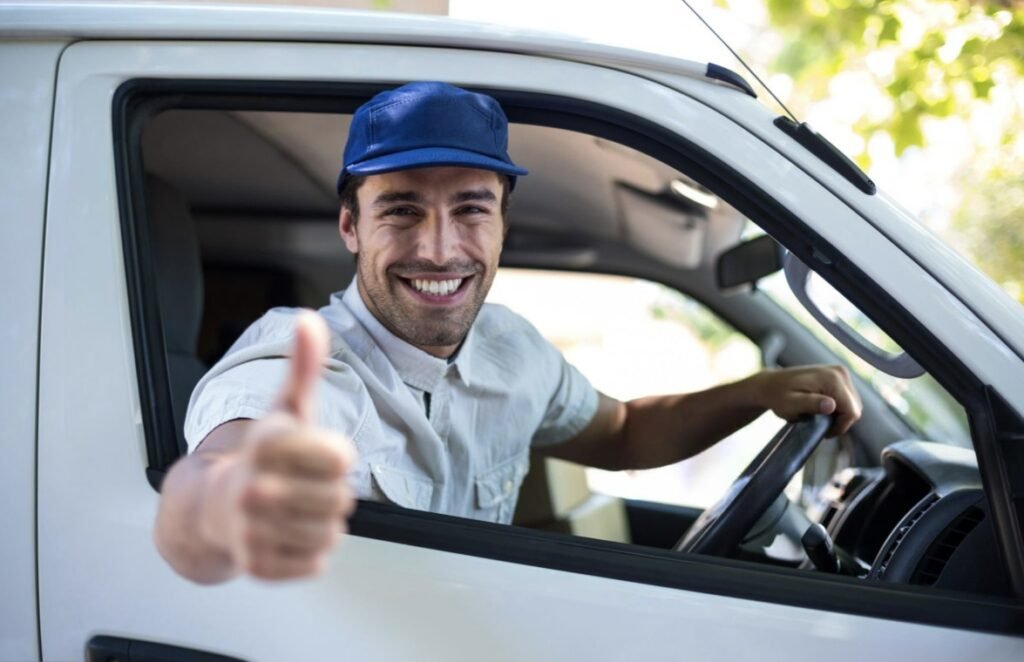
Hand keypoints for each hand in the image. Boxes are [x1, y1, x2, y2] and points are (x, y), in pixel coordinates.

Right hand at [200, 311, 357, 579]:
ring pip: (330, 532)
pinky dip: (310, 552)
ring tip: (298, 510)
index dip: (337, 456)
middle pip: (341, 498)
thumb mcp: (285, 408)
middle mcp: (252, 487)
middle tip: (306, 486)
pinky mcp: (257, 566)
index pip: (340, 457)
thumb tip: (310, 320)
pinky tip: (288, 534)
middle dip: (333, 493)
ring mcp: (251, 530)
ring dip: (323, 523)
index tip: (316, 453)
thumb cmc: (262, 455)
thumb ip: (303, 366)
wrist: (213, 508)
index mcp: (265, 444)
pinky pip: (315, 562)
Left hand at [754, 365, 862, 436]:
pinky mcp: (838, 376)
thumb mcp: (790, 404)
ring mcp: (840, 373)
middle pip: (855, 408)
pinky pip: (847, 400)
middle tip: (818, 423)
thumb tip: (831, 405)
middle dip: (839, 421)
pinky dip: (838, 408)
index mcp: (832, 379)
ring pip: (852, 405)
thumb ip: (811, 404)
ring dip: (838, 415)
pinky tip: (821, 409)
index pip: (852, 412)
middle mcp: (840, 373)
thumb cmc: (777, 396)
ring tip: (817, 416)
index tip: (823, 431)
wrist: (770, 384)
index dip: (840, 426)